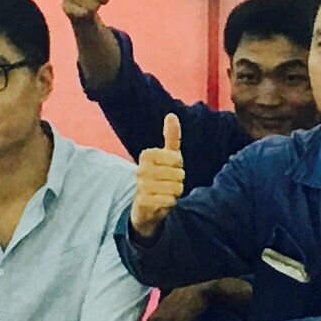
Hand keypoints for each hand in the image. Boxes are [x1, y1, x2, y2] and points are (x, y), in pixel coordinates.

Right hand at [132, 119, 185, 235]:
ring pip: (174, 188)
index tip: (172, 168)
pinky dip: (171, 202)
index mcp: (146, 155)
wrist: (146, 206)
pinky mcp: (142, 202)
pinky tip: (164, 202)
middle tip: (170, 183)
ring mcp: (140, 186)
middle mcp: (140, 169)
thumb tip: (172, 115)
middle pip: (178, 174)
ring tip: (167, 193)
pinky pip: (168, 200)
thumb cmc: (160, 177)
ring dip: (175, 193)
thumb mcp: (167, 157)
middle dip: (179, 181)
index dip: (178, 165)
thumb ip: (171, 137)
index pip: (176, 158)